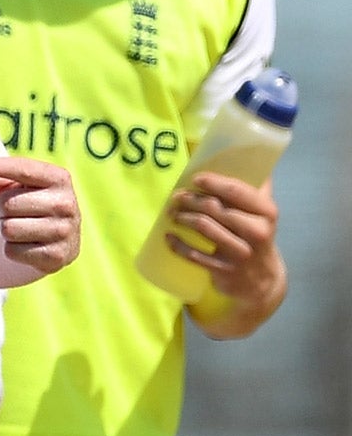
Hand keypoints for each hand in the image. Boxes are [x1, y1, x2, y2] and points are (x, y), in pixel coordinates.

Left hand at [0, 155, 79, 283]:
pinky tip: (27, 244)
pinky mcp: (58, 257)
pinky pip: (12, 251)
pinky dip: (11, 249)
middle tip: (10, 211)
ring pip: (8, 229)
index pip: (23, 169)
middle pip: (7, 204)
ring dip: (4, 230)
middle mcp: (67, 203)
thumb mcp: (3, 187)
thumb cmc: (24, 202)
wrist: (50, 237)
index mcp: (58, 178)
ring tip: (19, 226)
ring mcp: (66, 231)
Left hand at [169, 173, 285, 334]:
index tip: (195, 178)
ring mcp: (241, 253)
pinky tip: (169, 236)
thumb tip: (246, 154)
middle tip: (176, 197)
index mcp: (267, 213)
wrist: (261, 280)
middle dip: (191, 199)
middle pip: (215, 208)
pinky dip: (178, 244)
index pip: (237, 191)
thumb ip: (255, 188)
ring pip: (204, 227)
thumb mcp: (262, 214)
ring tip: (173, 213)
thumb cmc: (255, 236)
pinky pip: (195, 255)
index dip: (213, 182)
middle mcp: (257, 232)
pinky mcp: (225, 271)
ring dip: (183, 217)